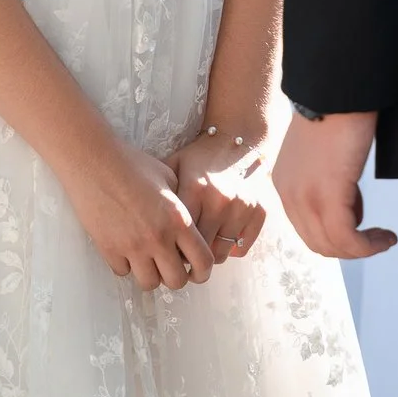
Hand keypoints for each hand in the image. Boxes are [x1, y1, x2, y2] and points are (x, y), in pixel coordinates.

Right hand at [66, 138, 217, 291]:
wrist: (94, 161)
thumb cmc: (133, 164)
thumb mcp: (169, 178)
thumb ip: (182, 205)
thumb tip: (189, 229)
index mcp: (178, 219)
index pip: (202, 261)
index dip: (203, 271)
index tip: (198, 271)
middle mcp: (158, 238)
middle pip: (176, 281)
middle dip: (176, 276)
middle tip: (171, 265)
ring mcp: (132, 246)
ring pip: (149, 283)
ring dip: (151, 274)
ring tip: (148, 259)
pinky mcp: (108, 249)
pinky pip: (123, 272)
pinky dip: (127, 265)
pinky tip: (126, 249)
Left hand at [172, 129, 270, 265]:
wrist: (239, 138)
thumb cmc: (200, 156)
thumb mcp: (175, 166)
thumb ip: (159, 193)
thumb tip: (138, 223)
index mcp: (195, 189)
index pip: (178, 236)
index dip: (171, 247)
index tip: (167, 250)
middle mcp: (220, 201)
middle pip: (199, 250)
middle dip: (189, 257)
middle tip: (182, 256)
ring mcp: (242, 208)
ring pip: (221, 254)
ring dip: (210, 254)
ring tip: (201, 248)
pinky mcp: (260, 212)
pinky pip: (242, 247)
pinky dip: (231, 247)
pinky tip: (221, 237)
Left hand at [272, 111, 395, 259]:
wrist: (338, 90)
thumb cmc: (337, 112)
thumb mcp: (324, 152)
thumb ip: (326, 177)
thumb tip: (347, 198)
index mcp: (286, 183)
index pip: (307, 228)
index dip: (336, 235)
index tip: (362, 227)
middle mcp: (289, 195)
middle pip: (318, 243)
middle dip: (350, 247)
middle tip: (376, 239)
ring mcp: (305, 198)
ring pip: (333, 245)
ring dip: (362, 248)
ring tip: (383, 238)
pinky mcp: (328, 197)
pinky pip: (348, 239)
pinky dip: (368, 245)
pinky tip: (386, 237)